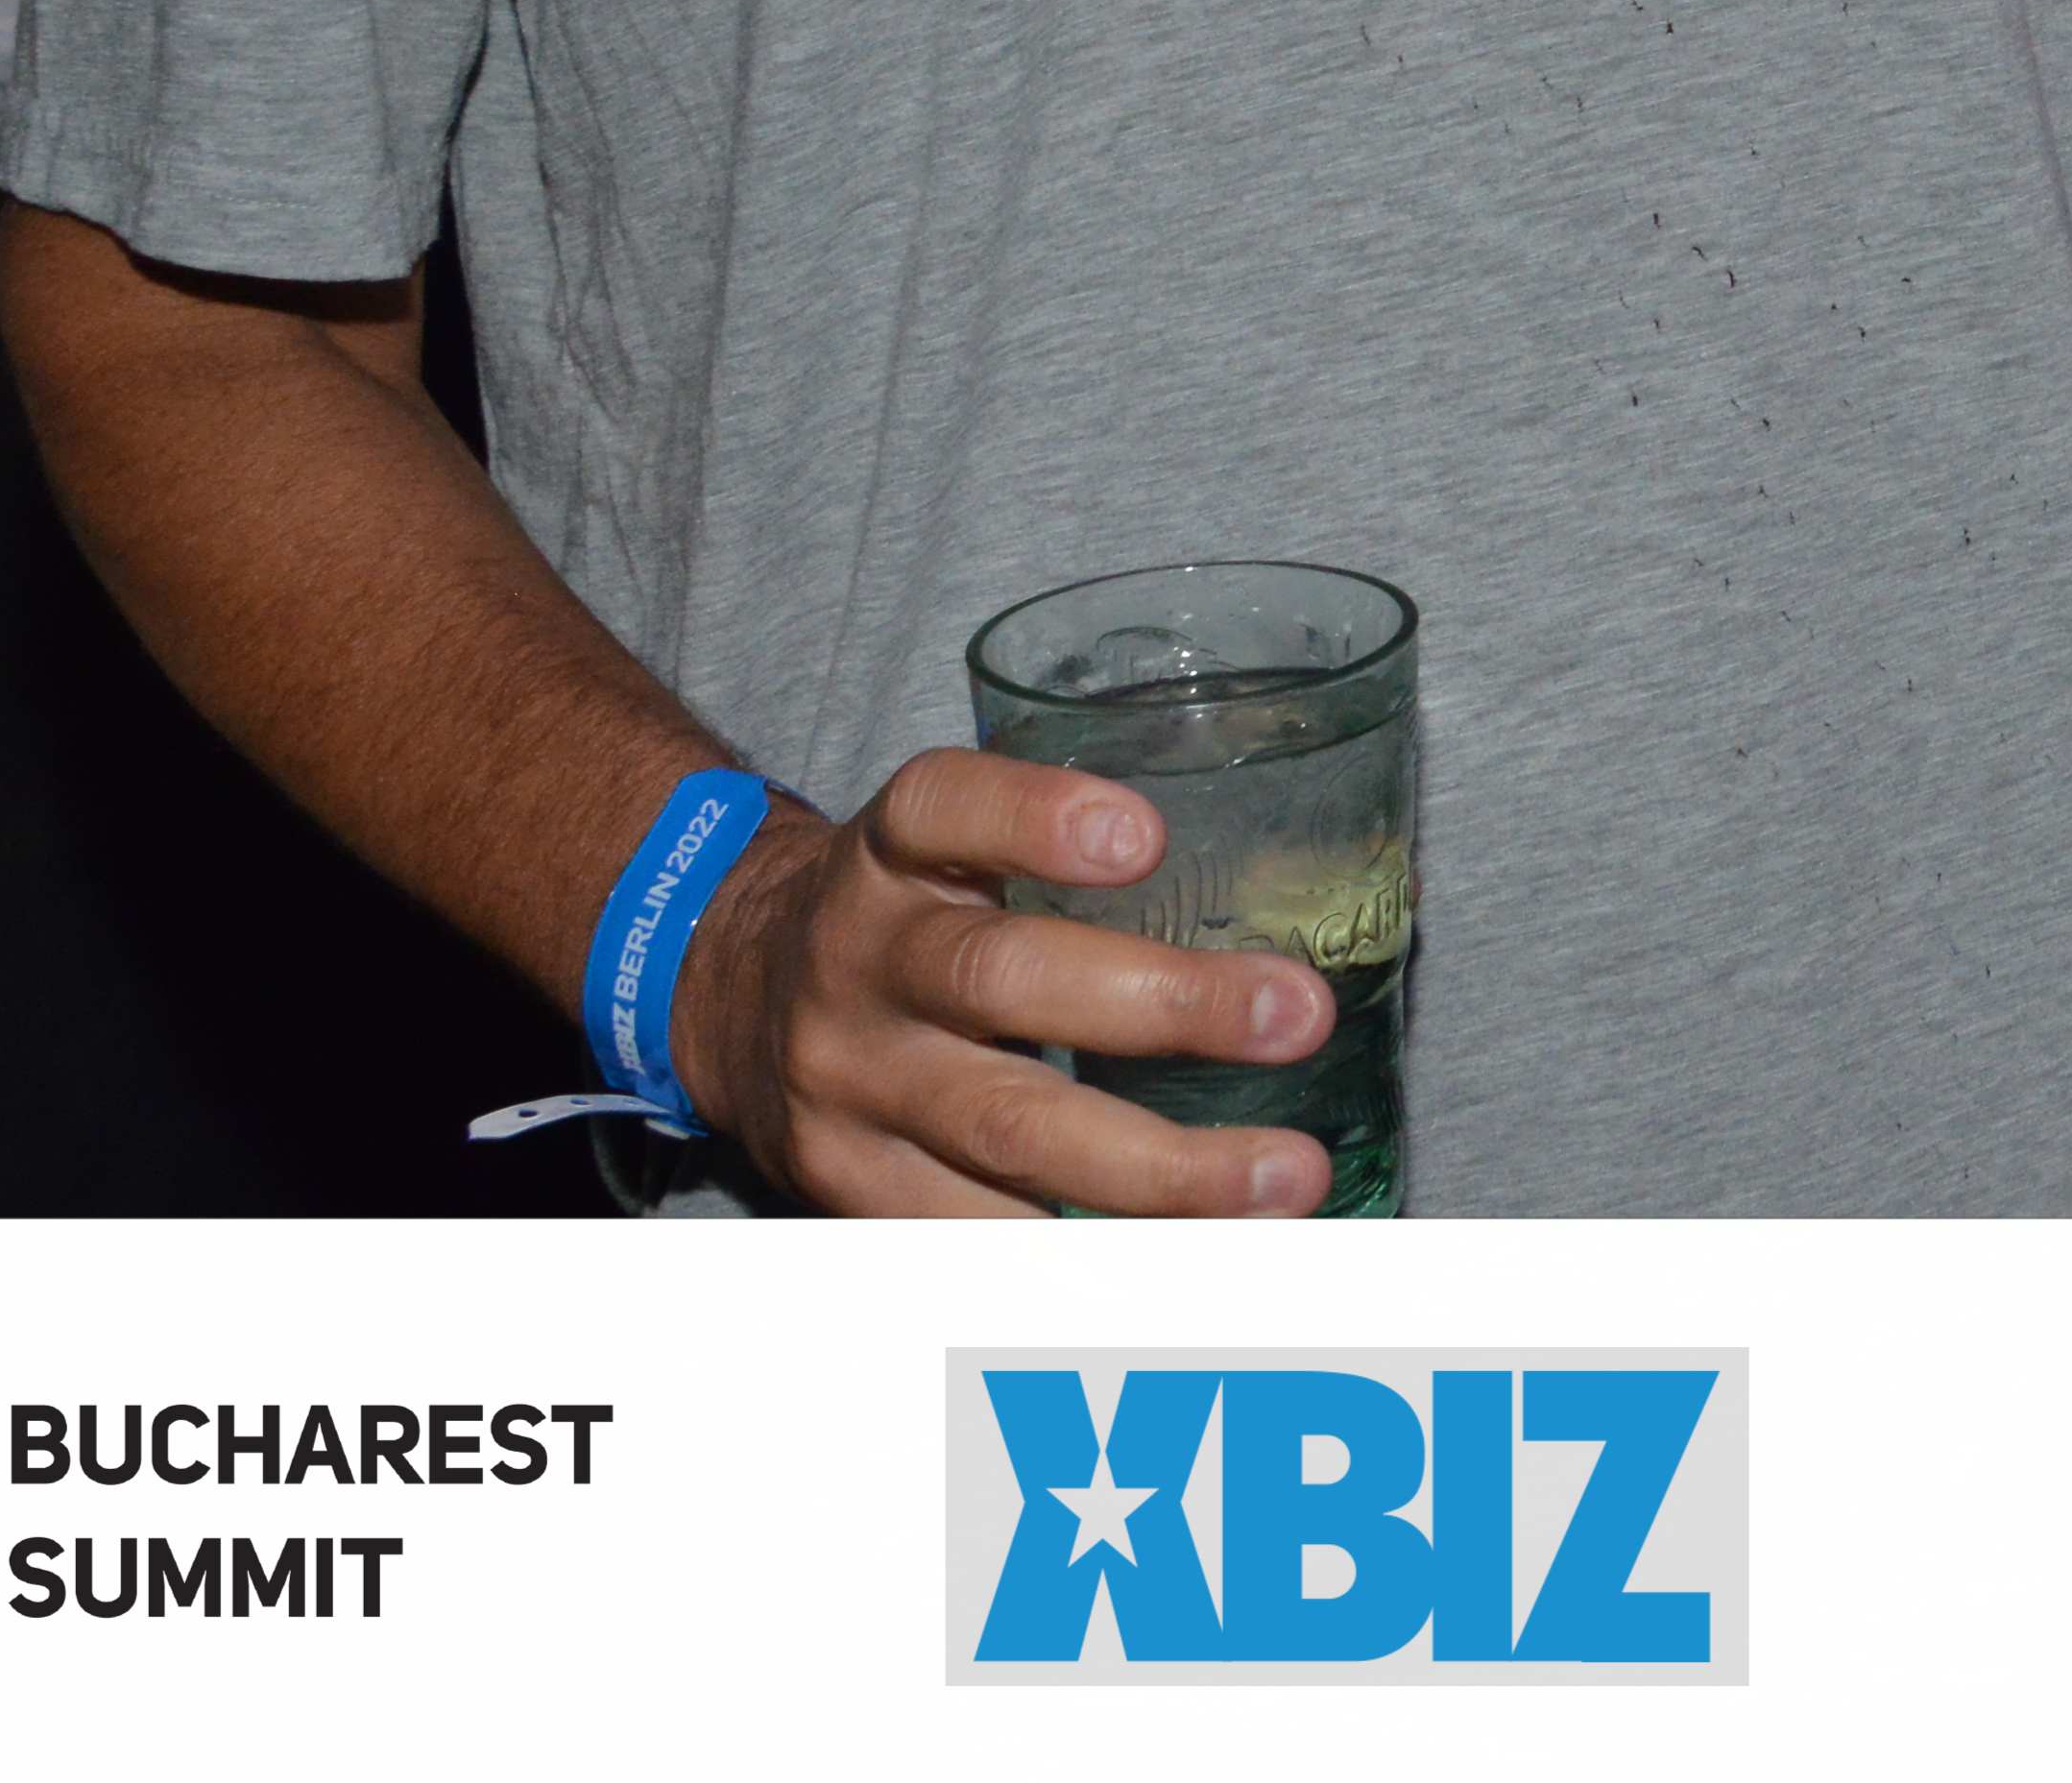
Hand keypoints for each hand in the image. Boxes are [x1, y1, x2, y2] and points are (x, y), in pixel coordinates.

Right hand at [664, 753, 1342, 1216]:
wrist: (736, 1007)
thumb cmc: (915, 916)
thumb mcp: (959, 848)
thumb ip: (1080, 856)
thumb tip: (1335, 891)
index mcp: (892, 854)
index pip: (944, 808)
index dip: (1036, 818)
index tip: (1147, 837)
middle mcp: (859, 964)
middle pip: (1001, 981)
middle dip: (1166, 1008)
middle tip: (1299, 1017)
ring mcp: (850, 1086)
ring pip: (1005, 1132)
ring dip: (1161, 1170)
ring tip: (1285, 1180)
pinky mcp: (850, 1190)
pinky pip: (980, 1234)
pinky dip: (1092, 1256)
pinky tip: (1195, 1264)